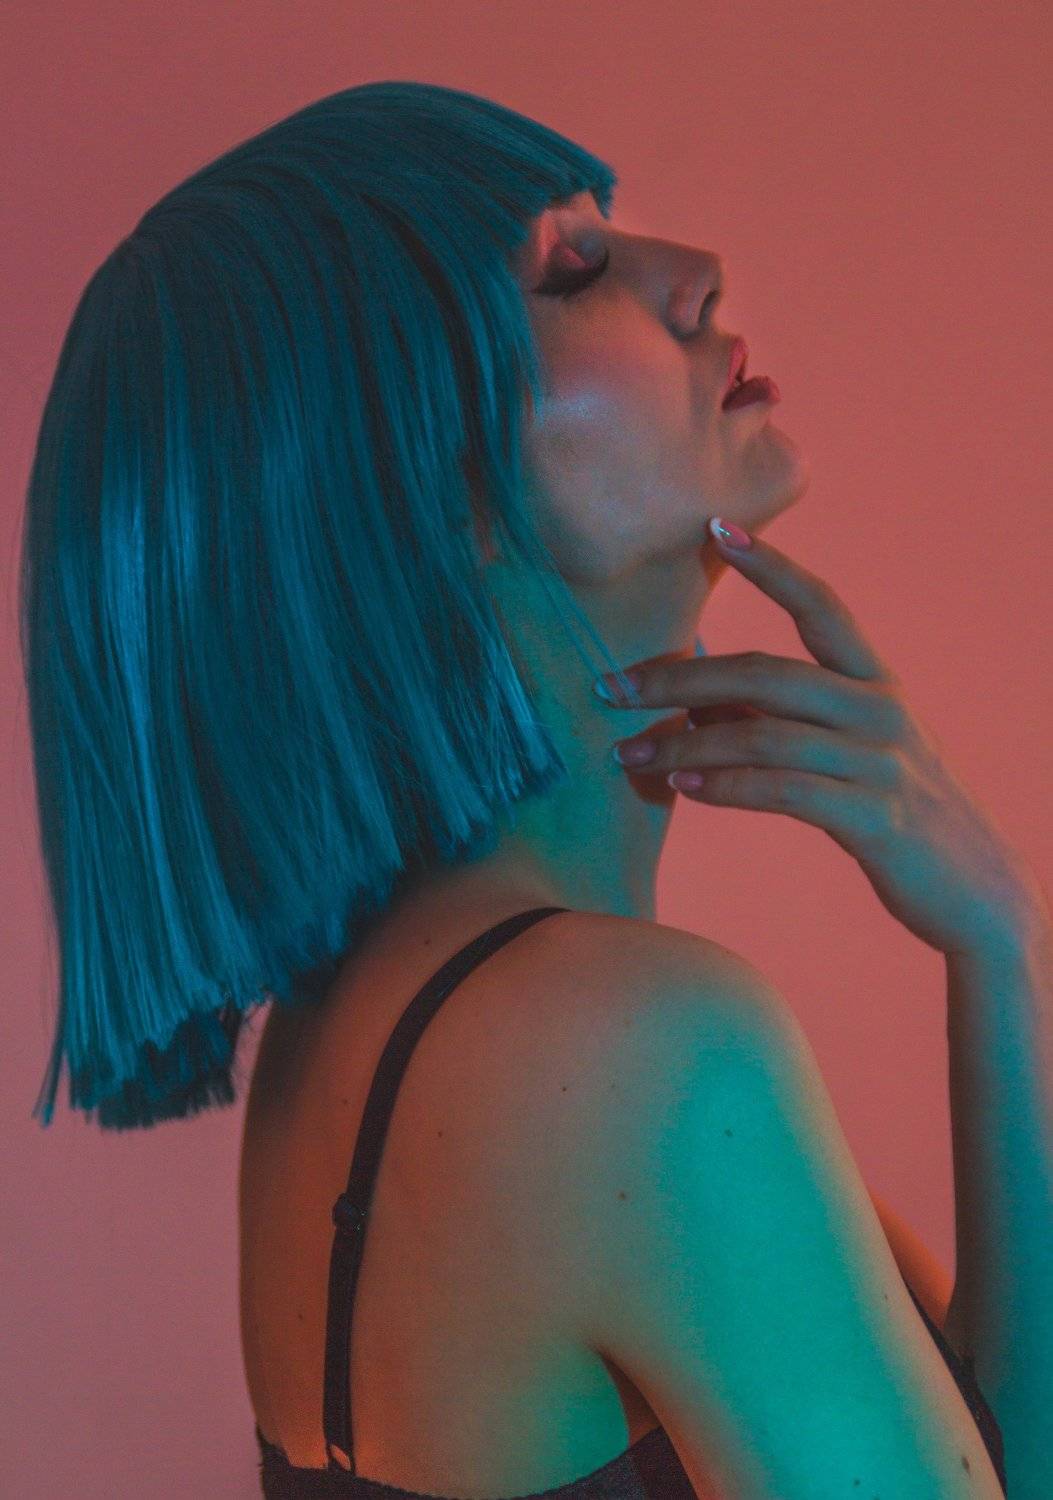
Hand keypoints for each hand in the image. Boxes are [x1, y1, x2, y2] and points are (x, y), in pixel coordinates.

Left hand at [596, 522, 1046, 958]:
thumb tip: (694, 703)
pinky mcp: (875, 819)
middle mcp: (881, 710)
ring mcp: (881, 763)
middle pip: (766, 674)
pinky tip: (683, 789)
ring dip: (684, 745)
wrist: (977, 891)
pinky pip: (784, 791)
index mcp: (877, 683)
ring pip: (763, 735)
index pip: (821, 606)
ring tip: (629, 753)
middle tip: (612, 686)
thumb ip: (781, 720)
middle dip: (679, 678)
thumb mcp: (848, 754)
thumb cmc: (896, 813)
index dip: (771, 566)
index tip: (717, 529)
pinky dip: (726, 787)